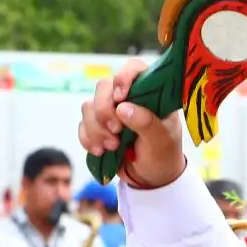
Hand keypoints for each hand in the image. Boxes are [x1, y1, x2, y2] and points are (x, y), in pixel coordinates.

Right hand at [79, 59, 187, 188]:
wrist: (152, 178)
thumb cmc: (163, 154)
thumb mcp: (161, 140)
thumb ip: (146, 122)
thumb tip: (122, 107)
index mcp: (149, 92)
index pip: (133, 68)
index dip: (123, 78)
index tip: (121, 98)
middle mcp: (128, 97)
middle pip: (103, 87)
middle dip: (105, 110)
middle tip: (117, 131)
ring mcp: (110, 111)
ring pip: (88, 106)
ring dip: (96, 128)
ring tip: (113, 147)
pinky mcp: (97, 126)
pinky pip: (82, 125)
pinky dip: (88, 138)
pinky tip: (100, 151)